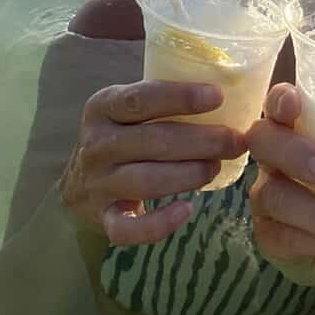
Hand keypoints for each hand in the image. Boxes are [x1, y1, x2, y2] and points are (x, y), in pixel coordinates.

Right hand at [60, 80, 246, 244]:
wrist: (78, 184)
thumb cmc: (122, 136)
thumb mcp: (128, 110)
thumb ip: (162, 99)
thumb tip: (228, 86)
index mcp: (103, 107)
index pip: (141, 98)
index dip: (181, 97)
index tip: (218, 97)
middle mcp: (97, 144)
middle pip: (153, 140)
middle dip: (202, 141)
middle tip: (236, 141)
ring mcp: (98, 183)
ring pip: (147, 180)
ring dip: (190, 174)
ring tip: (217, 167)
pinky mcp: (103, 217)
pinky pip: (129, 228)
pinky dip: (158, 223)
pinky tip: (186, 210)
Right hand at [247, 83, 314, 263]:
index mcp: (304, 128)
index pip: (279, 103)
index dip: (280, 99)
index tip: (293, 102)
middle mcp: (277, 157)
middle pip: (263, 140)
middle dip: (292, 151)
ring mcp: (268, 195)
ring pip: (274, 195)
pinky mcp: (270, 236)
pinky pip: (285, 237)